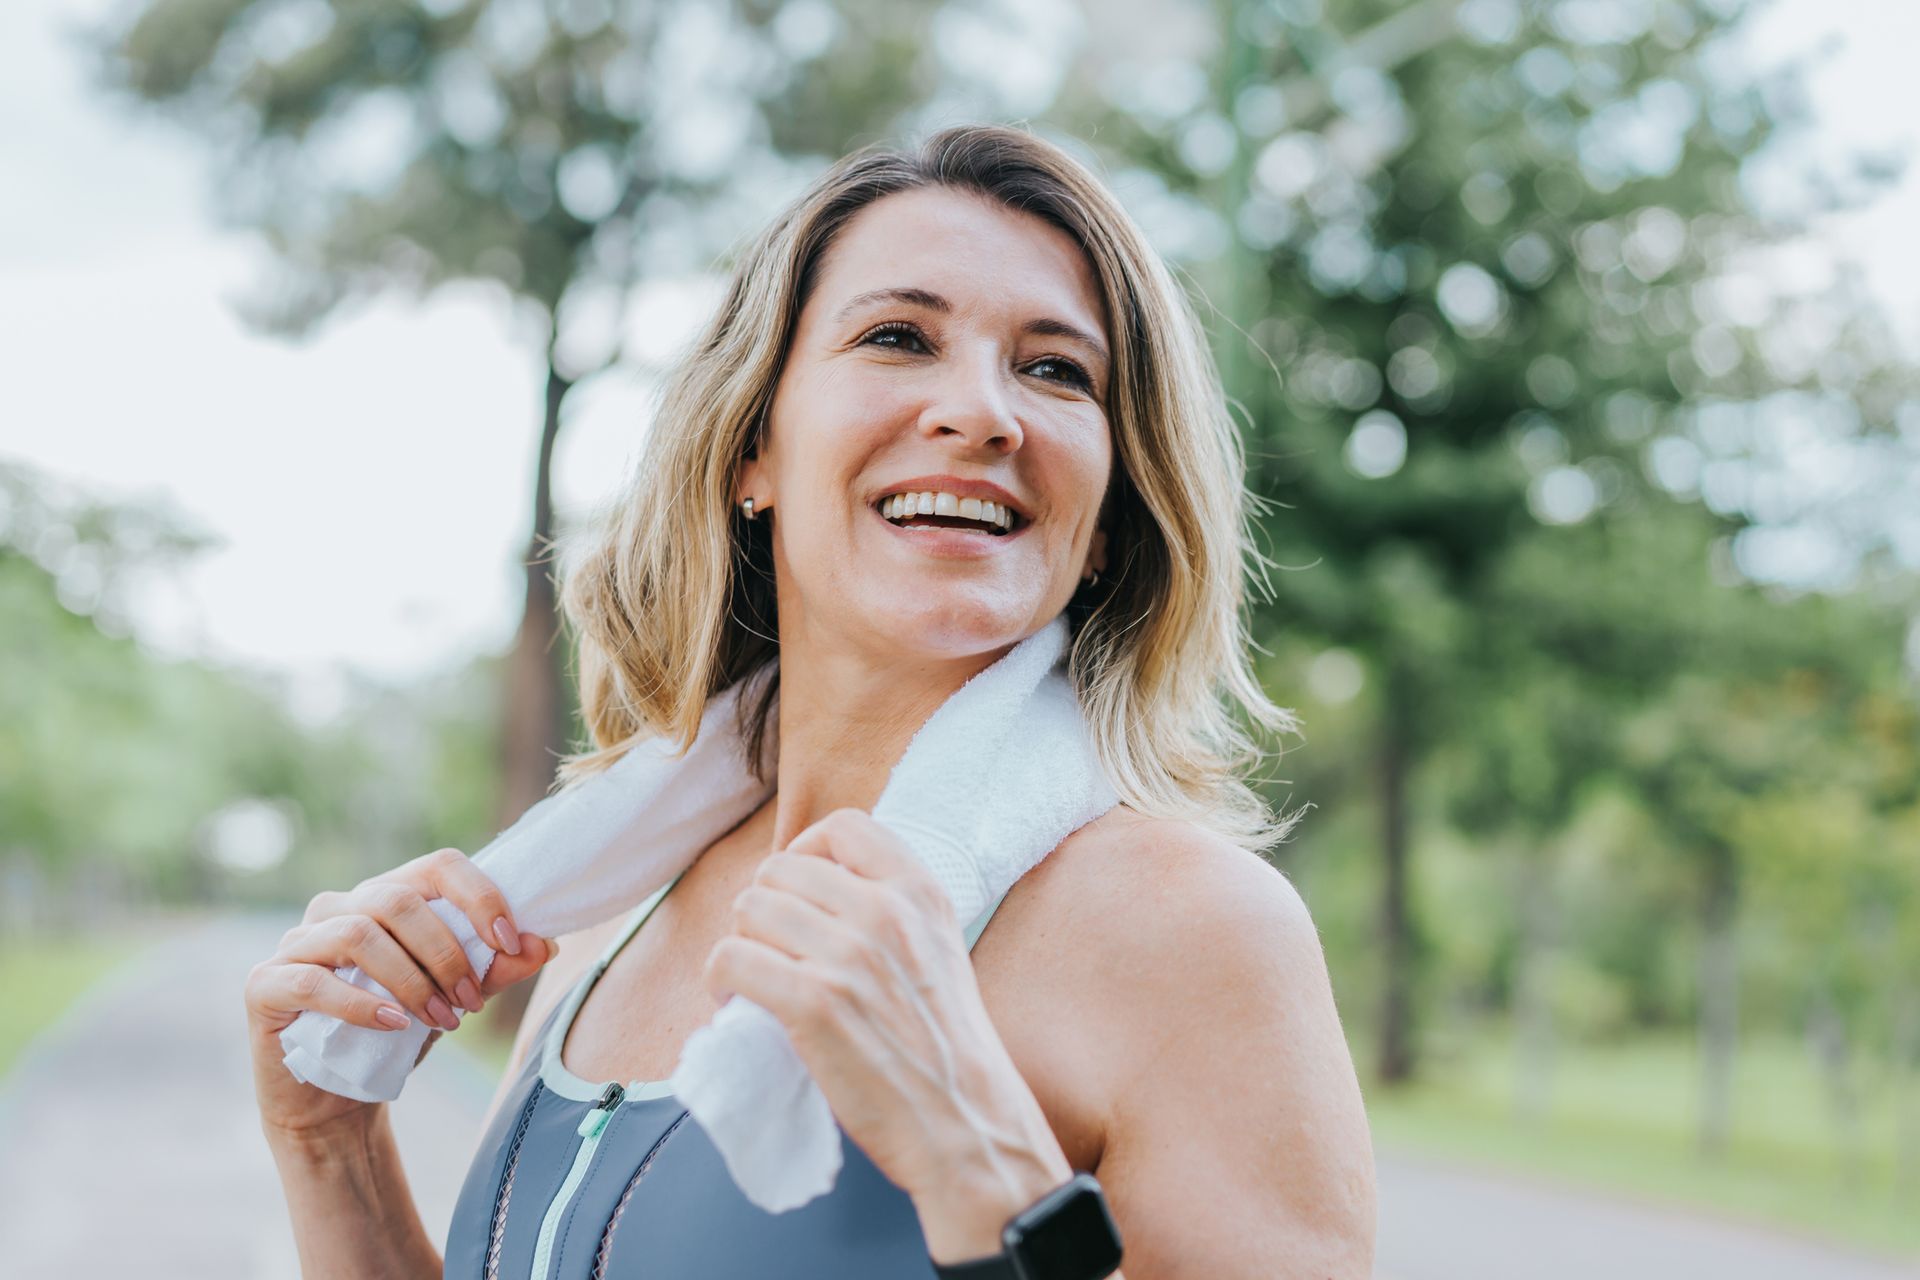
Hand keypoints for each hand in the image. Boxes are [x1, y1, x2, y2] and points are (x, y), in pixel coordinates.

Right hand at [244, 847, 553, 1139]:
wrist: (335, 1097)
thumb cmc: (396, 1034)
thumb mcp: (453, 997)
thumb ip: (494, 969)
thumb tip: (546, 943)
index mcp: (385, 896)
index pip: (437, 866)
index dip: (478, 897)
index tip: (510, 942)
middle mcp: (337, 907)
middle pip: (399, 900)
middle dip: (446, 953)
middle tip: (471, 1003)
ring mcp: (296, 942)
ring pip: (359, 934)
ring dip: (412, 980)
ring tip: (442, 1021)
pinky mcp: (266, 984)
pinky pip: (315, 981)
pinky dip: (362, 1003)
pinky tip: (395, 1027)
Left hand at [703, 810, 1071, 1255]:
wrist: (965, 1121)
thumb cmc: (947, 1046)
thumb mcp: (942, 947)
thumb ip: (893, 909)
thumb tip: (817, 890)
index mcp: (921, 892)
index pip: (844, 825)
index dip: (805, 850)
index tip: (798, 890)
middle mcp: (885, 912)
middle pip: (779, 870)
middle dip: (763, 907)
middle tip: (769, 950)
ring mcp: (848, 956)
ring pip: (749, 910)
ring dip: (739, 943)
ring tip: (752, 979)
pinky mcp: (813, 1004)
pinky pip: (730, 959)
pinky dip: (720, 980)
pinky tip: (736, 1002)